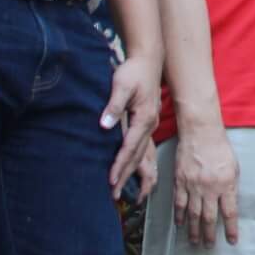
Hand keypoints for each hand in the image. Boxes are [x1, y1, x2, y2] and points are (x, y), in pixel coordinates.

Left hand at [105, 53, 160, 199]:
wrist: (149, 60)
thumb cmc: (134, 71)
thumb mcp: (121, 85)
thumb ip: (113, 107)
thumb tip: (104, 126)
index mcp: (144, 118)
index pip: (129, 147)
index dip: (119, 164)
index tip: (110, 179)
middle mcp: (149, 125)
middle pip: (138, 156)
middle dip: (125, 176)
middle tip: (115, 195)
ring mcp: (150, 125)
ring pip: (142, 155)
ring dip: (133, 173)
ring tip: (126, 190)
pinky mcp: (147, 123)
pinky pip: (143, 148)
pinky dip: (137, 162)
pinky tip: (132, 170)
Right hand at [173, 127, 239, 247]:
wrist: (201, 133)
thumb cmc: (220, 148)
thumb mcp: (234, 168)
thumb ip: (231, 187)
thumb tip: (228, 205)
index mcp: (226, 185)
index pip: (230, 213)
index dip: (231, 229)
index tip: (232, 241)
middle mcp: (209, 188)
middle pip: (209, 218)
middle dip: (209, 234)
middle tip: (208, 247)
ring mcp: (193, 186)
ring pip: (192, 214)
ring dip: (194, 230)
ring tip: (194, 242)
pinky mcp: (180, 181)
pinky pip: (179, 203)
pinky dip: (179, 216)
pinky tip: (179, 225)